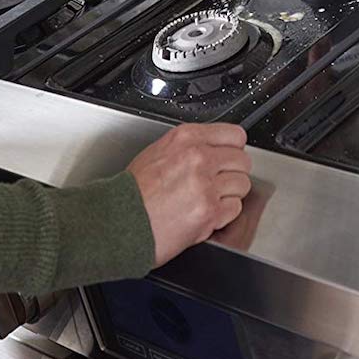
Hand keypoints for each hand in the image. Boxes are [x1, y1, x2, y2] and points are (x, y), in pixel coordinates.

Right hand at [127, 123, 253, 266]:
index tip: (228, 159)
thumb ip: (190, 147)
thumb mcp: (157, 153)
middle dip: (232, 174)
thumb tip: (216, 149)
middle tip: (216, 184)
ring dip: (229, 195)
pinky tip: (204, 215)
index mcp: (186, 138)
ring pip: (242, 185)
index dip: (233, 150)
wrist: (115, 223)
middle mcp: (199, 157)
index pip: (235, 135)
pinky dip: (223, 215)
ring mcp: (205, 185)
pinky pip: (235, 209)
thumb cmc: (131, 193)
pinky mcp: (209, 211)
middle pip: (242, 161)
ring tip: (206, 201)